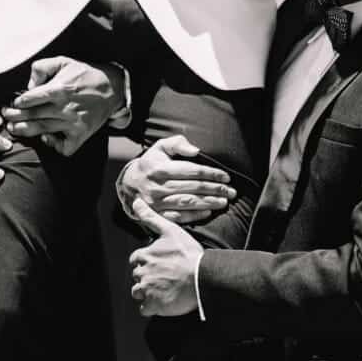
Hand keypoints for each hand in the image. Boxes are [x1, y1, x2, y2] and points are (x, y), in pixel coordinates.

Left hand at [1, 56, 125, 155]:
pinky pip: (64, 146)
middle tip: (6, 117)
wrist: (112, 87)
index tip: (12, 103)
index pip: (31, 99)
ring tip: (14, 129)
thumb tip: (29, 85)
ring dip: (25, 130)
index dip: (18, 102)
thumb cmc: (84, 74)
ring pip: (43, 130)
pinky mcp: (81, 134)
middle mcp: (65, 107)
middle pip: (33, 115)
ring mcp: (73, 123)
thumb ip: (42, 67)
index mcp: (59, 88)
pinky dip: (54, 145)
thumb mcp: (63, 61)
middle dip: (15, 117)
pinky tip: (46, 138)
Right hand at [119, 136, 234, 224]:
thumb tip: (196, 151)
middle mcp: (158, 185)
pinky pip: (179, 216)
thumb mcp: (160, 147)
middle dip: (215, 189)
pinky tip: (208, 212)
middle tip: (231, 191)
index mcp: (160, 168)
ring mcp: (157, 202)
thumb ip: (177, 144)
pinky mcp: (157, 214)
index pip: (191, 171)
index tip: (226, 176)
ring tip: (224, 202)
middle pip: (192, 188)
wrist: (130, 184)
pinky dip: (195, 215)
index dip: (210, 174)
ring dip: (208, 202)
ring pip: (187, 202)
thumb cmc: (151, 163)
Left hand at [129, 198, 202, 316]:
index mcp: (145, 255)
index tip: (157, 263)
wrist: (202, 277)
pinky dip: (150, 307)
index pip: (136, 259)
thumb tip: (136, 202)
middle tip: (163, 277)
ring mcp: (147, 290)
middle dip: (146, 276)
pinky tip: (162, 302)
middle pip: (137, 276)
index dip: (146, 261)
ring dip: (146, 292)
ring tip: (162, 289)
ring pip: (138, 293)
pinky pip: (144, 309)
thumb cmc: (188, 254)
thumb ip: (151, 217)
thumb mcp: (170, 230)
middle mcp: (142, 273)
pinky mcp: (154, 305)